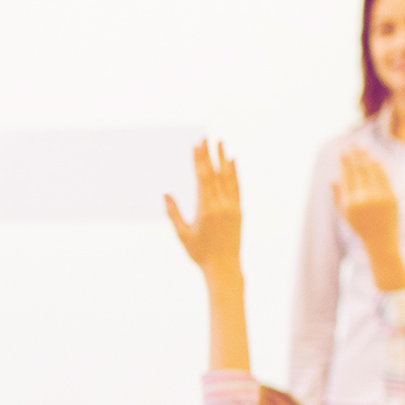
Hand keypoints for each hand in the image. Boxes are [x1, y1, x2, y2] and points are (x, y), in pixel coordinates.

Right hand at [166, 140, 242, 280]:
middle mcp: (221, 205)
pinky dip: (234, 173)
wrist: (224, 267)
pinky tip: (232, 161)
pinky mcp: (239, 210)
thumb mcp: (182, 234)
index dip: (199, 160)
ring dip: (224, 158)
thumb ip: (174, 213)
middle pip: (215, 174)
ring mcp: (232, 207)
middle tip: (206, 137)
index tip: (197, 145)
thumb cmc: (200, 253)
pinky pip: (236, 187)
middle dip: (209, 154)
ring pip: (228, 177)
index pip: (202, 178)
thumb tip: (166, 194)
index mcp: (206, 209)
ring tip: (221, 143)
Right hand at [334, 149, 404, 289]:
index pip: (347, 177)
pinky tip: (374, 159)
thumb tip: (332, 179)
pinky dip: (379, 167)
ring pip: (372, 172)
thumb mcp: (344, 215)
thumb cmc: (360, 228)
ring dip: (367, 158)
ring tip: (363, 148)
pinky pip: (384, 178)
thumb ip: (337, 197)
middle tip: (353, 145)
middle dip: (356, 156)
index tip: (343, 152)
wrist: (381, 241)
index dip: (345, 163)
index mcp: (350, 203)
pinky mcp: (391, 197)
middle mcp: (364, 199)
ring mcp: (379, 198)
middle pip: (359, 171)